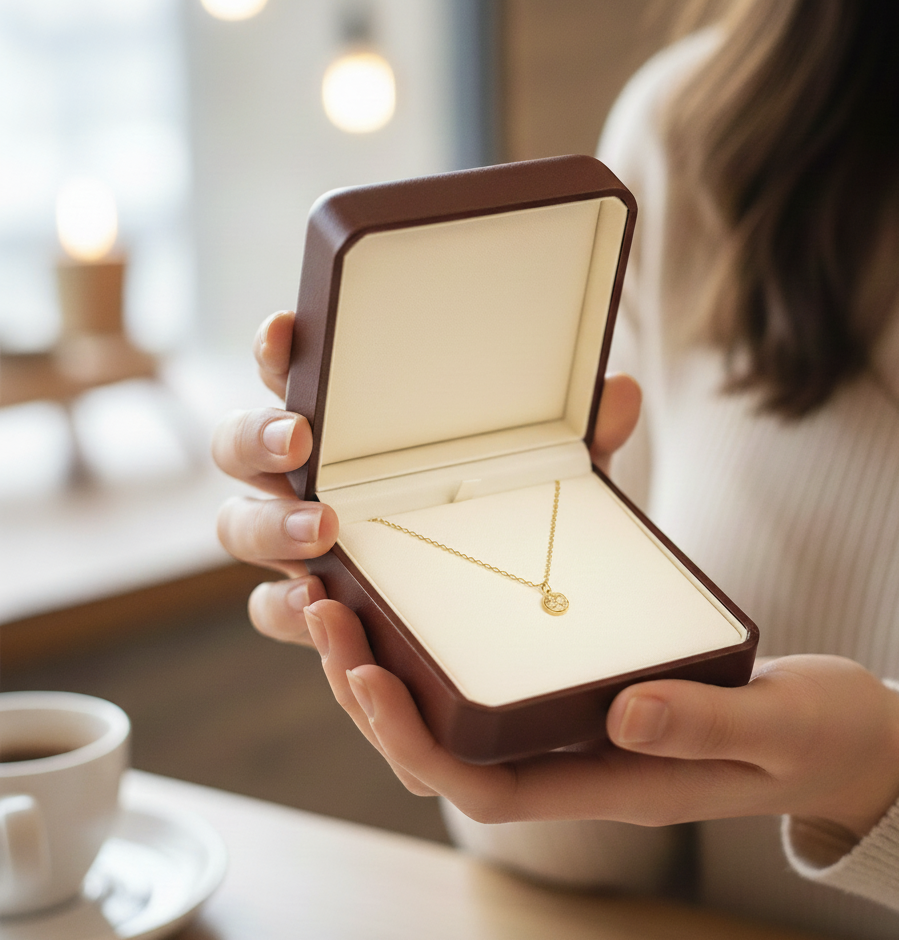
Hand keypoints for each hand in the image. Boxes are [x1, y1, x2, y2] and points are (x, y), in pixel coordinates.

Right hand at [212, 309, 641, 645]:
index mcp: (350, 422)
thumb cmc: (504, 504)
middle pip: (237, 444)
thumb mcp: (548, 470)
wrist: (499, 588)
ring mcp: (298, 539)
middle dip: (256, 437)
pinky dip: (287, 609)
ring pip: (238, 525)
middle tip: (301, 442)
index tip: (286, 330)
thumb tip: (621, 393)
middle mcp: (308, 474)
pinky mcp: (308, 603)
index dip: (278, 349)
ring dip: (269, 527)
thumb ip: (578, 437)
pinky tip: (322, 608)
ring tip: (326, 533)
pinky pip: (271, 608)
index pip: (295, 370)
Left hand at [312, 627, 898, 836]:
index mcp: (614, 783)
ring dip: (394, 667)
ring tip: (341, 604)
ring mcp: (580, 732)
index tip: (363, 677)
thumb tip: (621, 712)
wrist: (842, 737)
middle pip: (448, 751)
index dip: (414, 740)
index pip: (486, 786)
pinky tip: (416, 602)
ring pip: (458, 717)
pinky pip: (495, 682)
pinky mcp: (586, 695)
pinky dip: (445, 646)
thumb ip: (704, 722)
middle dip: (375, 695)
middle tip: (325, 616)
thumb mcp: (776, 725)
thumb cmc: (815, 737)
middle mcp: (580, 762)